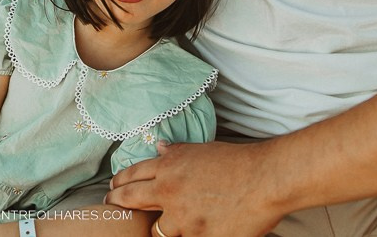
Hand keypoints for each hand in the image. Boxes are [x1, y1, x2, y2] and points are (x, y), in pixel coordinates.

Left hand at [106, 141, 284, 236]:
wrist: (265, 180)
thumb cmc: (237, 161)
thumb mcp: (201, 150)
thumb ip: (177, 152)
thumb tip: (160, 148)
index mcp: (168, 168)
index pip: (132, 175)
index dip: (119, 182)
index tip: (113, 187)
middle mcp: (169, 193)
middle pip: (130, 200)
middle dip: (117, 202)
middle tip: (112, 204)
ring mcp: (183, 219)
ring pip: (158, 230)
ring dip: (163, 228)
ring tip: (169, 224)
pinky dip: (189, 236)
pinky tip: (197, 230)